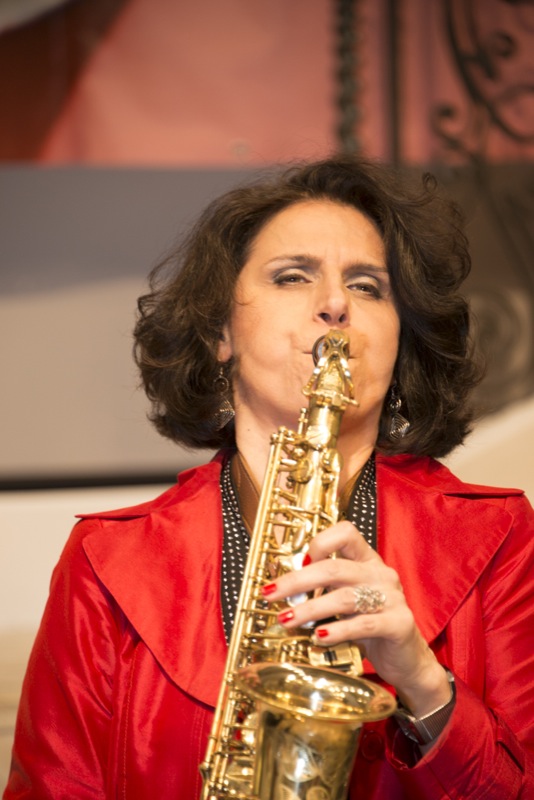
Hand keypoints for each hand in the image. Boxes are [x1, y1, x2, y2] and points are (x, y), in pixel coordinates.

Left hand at [262, 520, 450, 716]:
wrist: (407, 658)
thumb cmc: (370, 625)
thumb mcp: (347, 601)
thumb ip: (324, 589)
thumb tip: (282, 587)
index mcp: (368, 560)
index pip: (346, 532)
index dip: (319, 543)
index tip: (297, 562)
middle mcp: (381, 573)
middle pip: (334, 569)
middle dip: (296, 581)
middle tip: (270, 594)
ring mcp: (392, 598)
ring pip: (343, 598)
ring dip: (309, 610)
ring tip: (286, 619)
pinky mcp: (399, 623)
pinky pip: (363, 624)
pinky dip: (336, 630)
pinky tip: (317, 637)